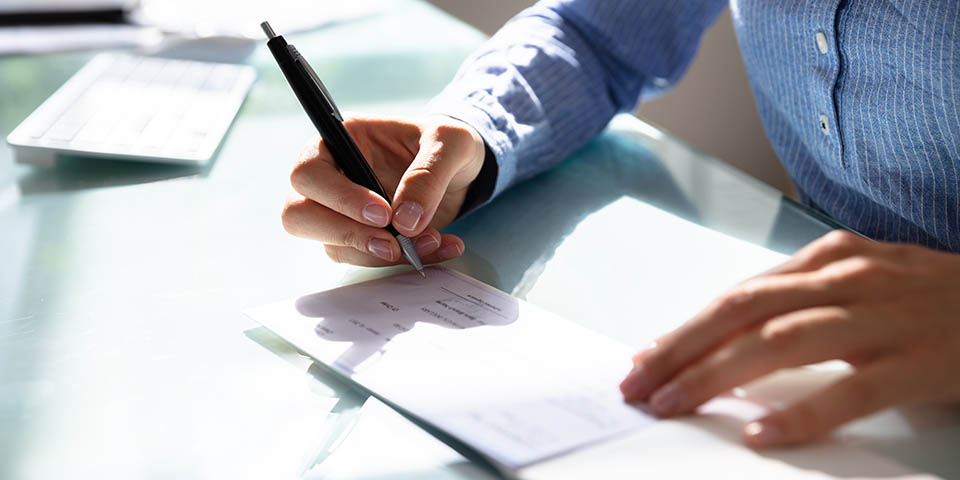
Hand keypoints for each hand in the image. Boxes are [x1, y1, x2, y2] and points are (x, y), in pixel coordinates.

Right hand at [282, 114, 485, 265]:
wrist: (463, 170)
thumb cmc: (448, 144)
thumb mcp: (451, 143)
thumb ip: (429, 175)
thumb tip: (404, 222)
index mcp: (343, 140)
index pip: (310, 172)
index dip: (339, 198)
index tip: (383, 214)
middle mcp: (332, 176)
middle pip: (299, 215)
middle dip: (346, 235)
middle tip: (393, 243)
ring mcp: (341, 211)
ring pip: (332, 246)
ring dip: (381, 254)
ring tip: (432, 241)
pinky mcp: (360, 237)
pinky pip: (365, 259)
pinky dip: (401, 262)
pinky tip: (438, 247)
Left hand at [619, 230, 959, 447]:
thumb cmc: (930, 296)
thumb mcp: (860, 281)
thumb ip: (798, 299)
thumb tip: (728, 330)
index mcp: (828, 259)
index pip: (738, 295)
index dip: (685, 329)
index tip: (644, 359)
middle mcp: (847, 280)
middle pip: (744, 312)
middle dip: (682, 349)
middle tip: (639, 384)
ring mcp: (884, 319)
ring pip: (782, 344)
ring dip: (717, 376)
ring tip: (675, 404)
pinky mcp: (920, 361)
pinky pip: (852, 391)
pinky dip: (802, 412)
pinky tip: (761, 432)